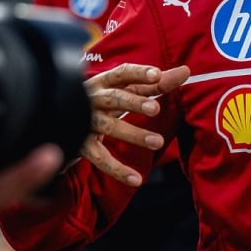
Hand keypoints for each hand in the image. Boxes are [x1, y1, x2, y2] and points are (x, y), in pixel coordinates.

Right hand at [79, 62, 189, 185]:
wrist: (63, 122)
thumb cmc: (105, 100)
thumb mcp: (129, 90)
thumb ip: (157, 83)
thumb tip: (186, 70)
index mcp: (105, 82)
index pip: (122, 73)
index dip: (138, 73)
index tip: (157, 74)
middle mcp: (92, 98)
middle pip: (113, 98)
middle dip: (133, 102)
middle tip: (155, 108)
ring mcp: (84, 121)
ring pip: (108, 126)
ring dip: (133, 134)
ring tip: (158, 142)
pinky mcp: (80, 144)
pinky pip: (99, 157)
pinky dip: (117, 169)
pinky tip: (136, 179)